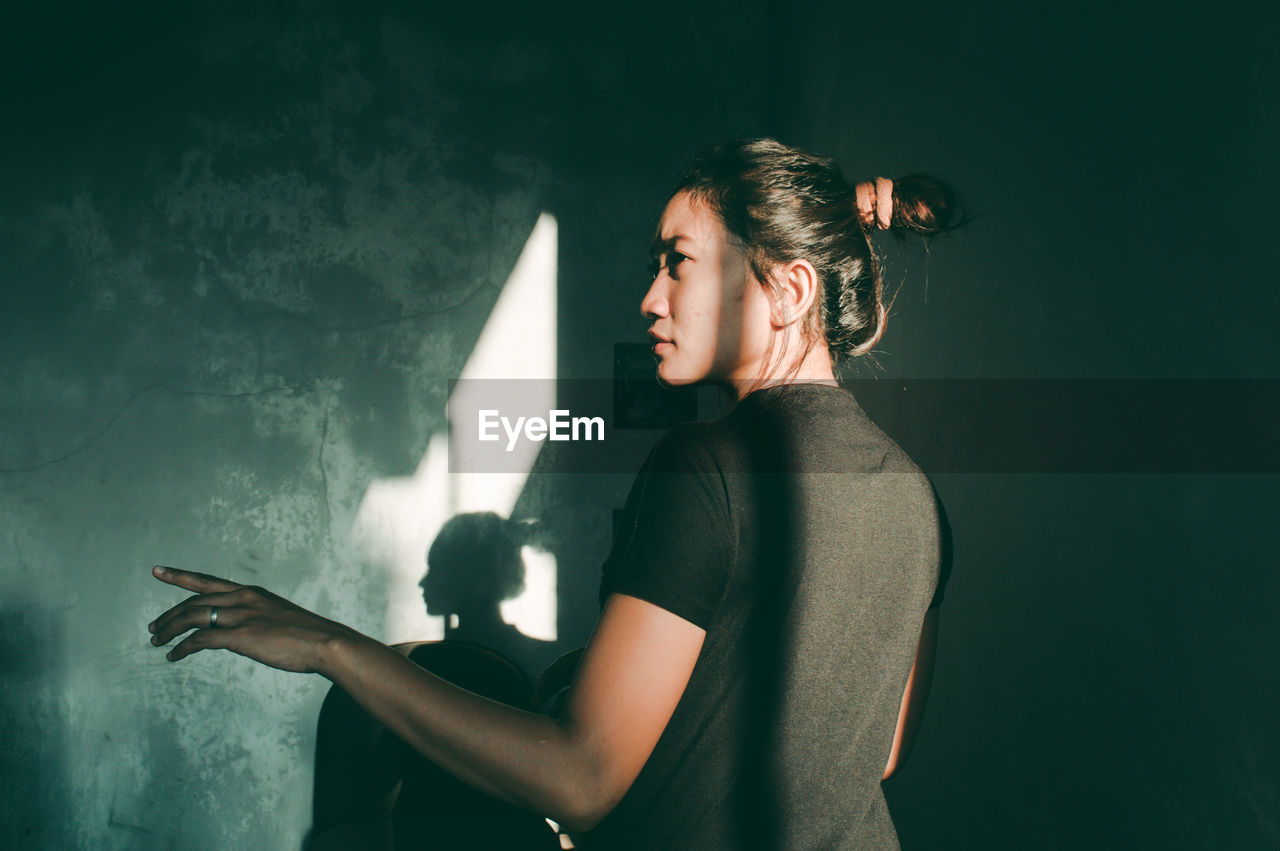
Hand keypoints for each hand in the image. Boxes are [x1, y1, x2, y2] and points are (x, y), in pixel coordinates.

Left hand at [147, 565, 357, 674]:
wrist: (326, 643)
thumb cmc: (307, 635)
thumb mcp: (278, 618)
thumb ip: (257, 619)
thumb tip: (243, 631)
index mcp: (251, 593)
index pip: (208, 581)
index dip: (180, 577)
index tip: (159, 571)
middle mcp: (243, 599)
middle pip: (194, 602)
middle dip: (169, 614)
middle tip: (153, 626)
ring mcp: (242, 616)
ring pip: (192, 617)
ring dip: (170, 630)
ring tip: (157, 641)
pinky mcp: (241, 636)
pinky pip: (201, 639)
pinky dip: (183, 647)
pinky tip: (174, 656)